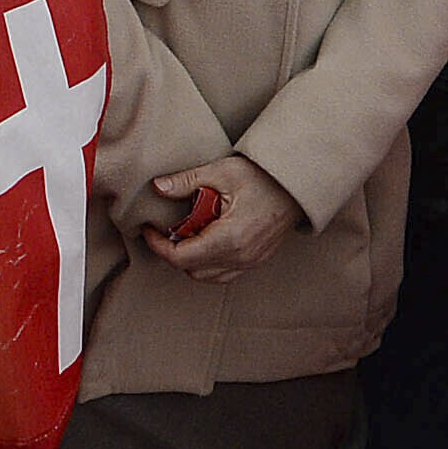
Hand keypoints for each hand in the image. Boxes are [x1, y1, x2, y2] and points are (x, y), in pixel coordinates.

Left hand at [141, 155, 299, 282]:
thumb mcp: (222, 172)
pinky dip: (208, 263)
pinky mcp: (256, 261)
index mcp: (229, 238)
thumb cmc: (263, 177)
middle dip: (173, 252)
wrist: (297, 185)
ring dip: (190, 260)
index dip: (158, 245)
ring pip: (206, 276)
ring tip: (187, 233)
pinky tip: (206, 240)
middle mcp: (240, 257)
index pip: (181, 257)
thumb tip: (158, 187)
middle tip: (167, 228)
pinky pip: (223, 274)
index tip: (150, 230)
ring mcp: (250, 262)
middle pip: (191, 270)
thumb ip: (187, 181)